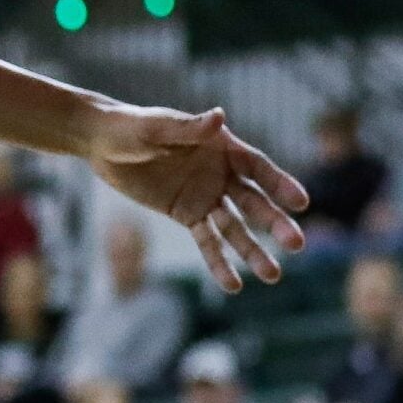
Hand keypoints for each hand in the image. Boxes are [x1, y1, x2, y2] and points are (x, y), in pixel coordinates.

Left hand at [84, 102, 308, 292]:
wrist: (102, 143)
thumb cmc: (130, 126)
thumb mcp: (156, 127)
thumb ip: (188, 128)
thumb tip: (219, 117)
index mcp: (221, 147)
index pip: (258, 167)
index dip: (280, 184)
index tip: (301, 202)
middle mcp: (221, 174)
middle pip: (254, 202)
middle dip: (274, 223)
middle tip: (296, 245)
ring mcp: (206, 196)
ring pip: (235, 228)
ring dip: (253, 251)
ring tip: (273, 275)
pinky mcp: (187, 215)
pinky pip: (206, 241)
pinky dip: (218, 261)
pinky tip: (233, 285)